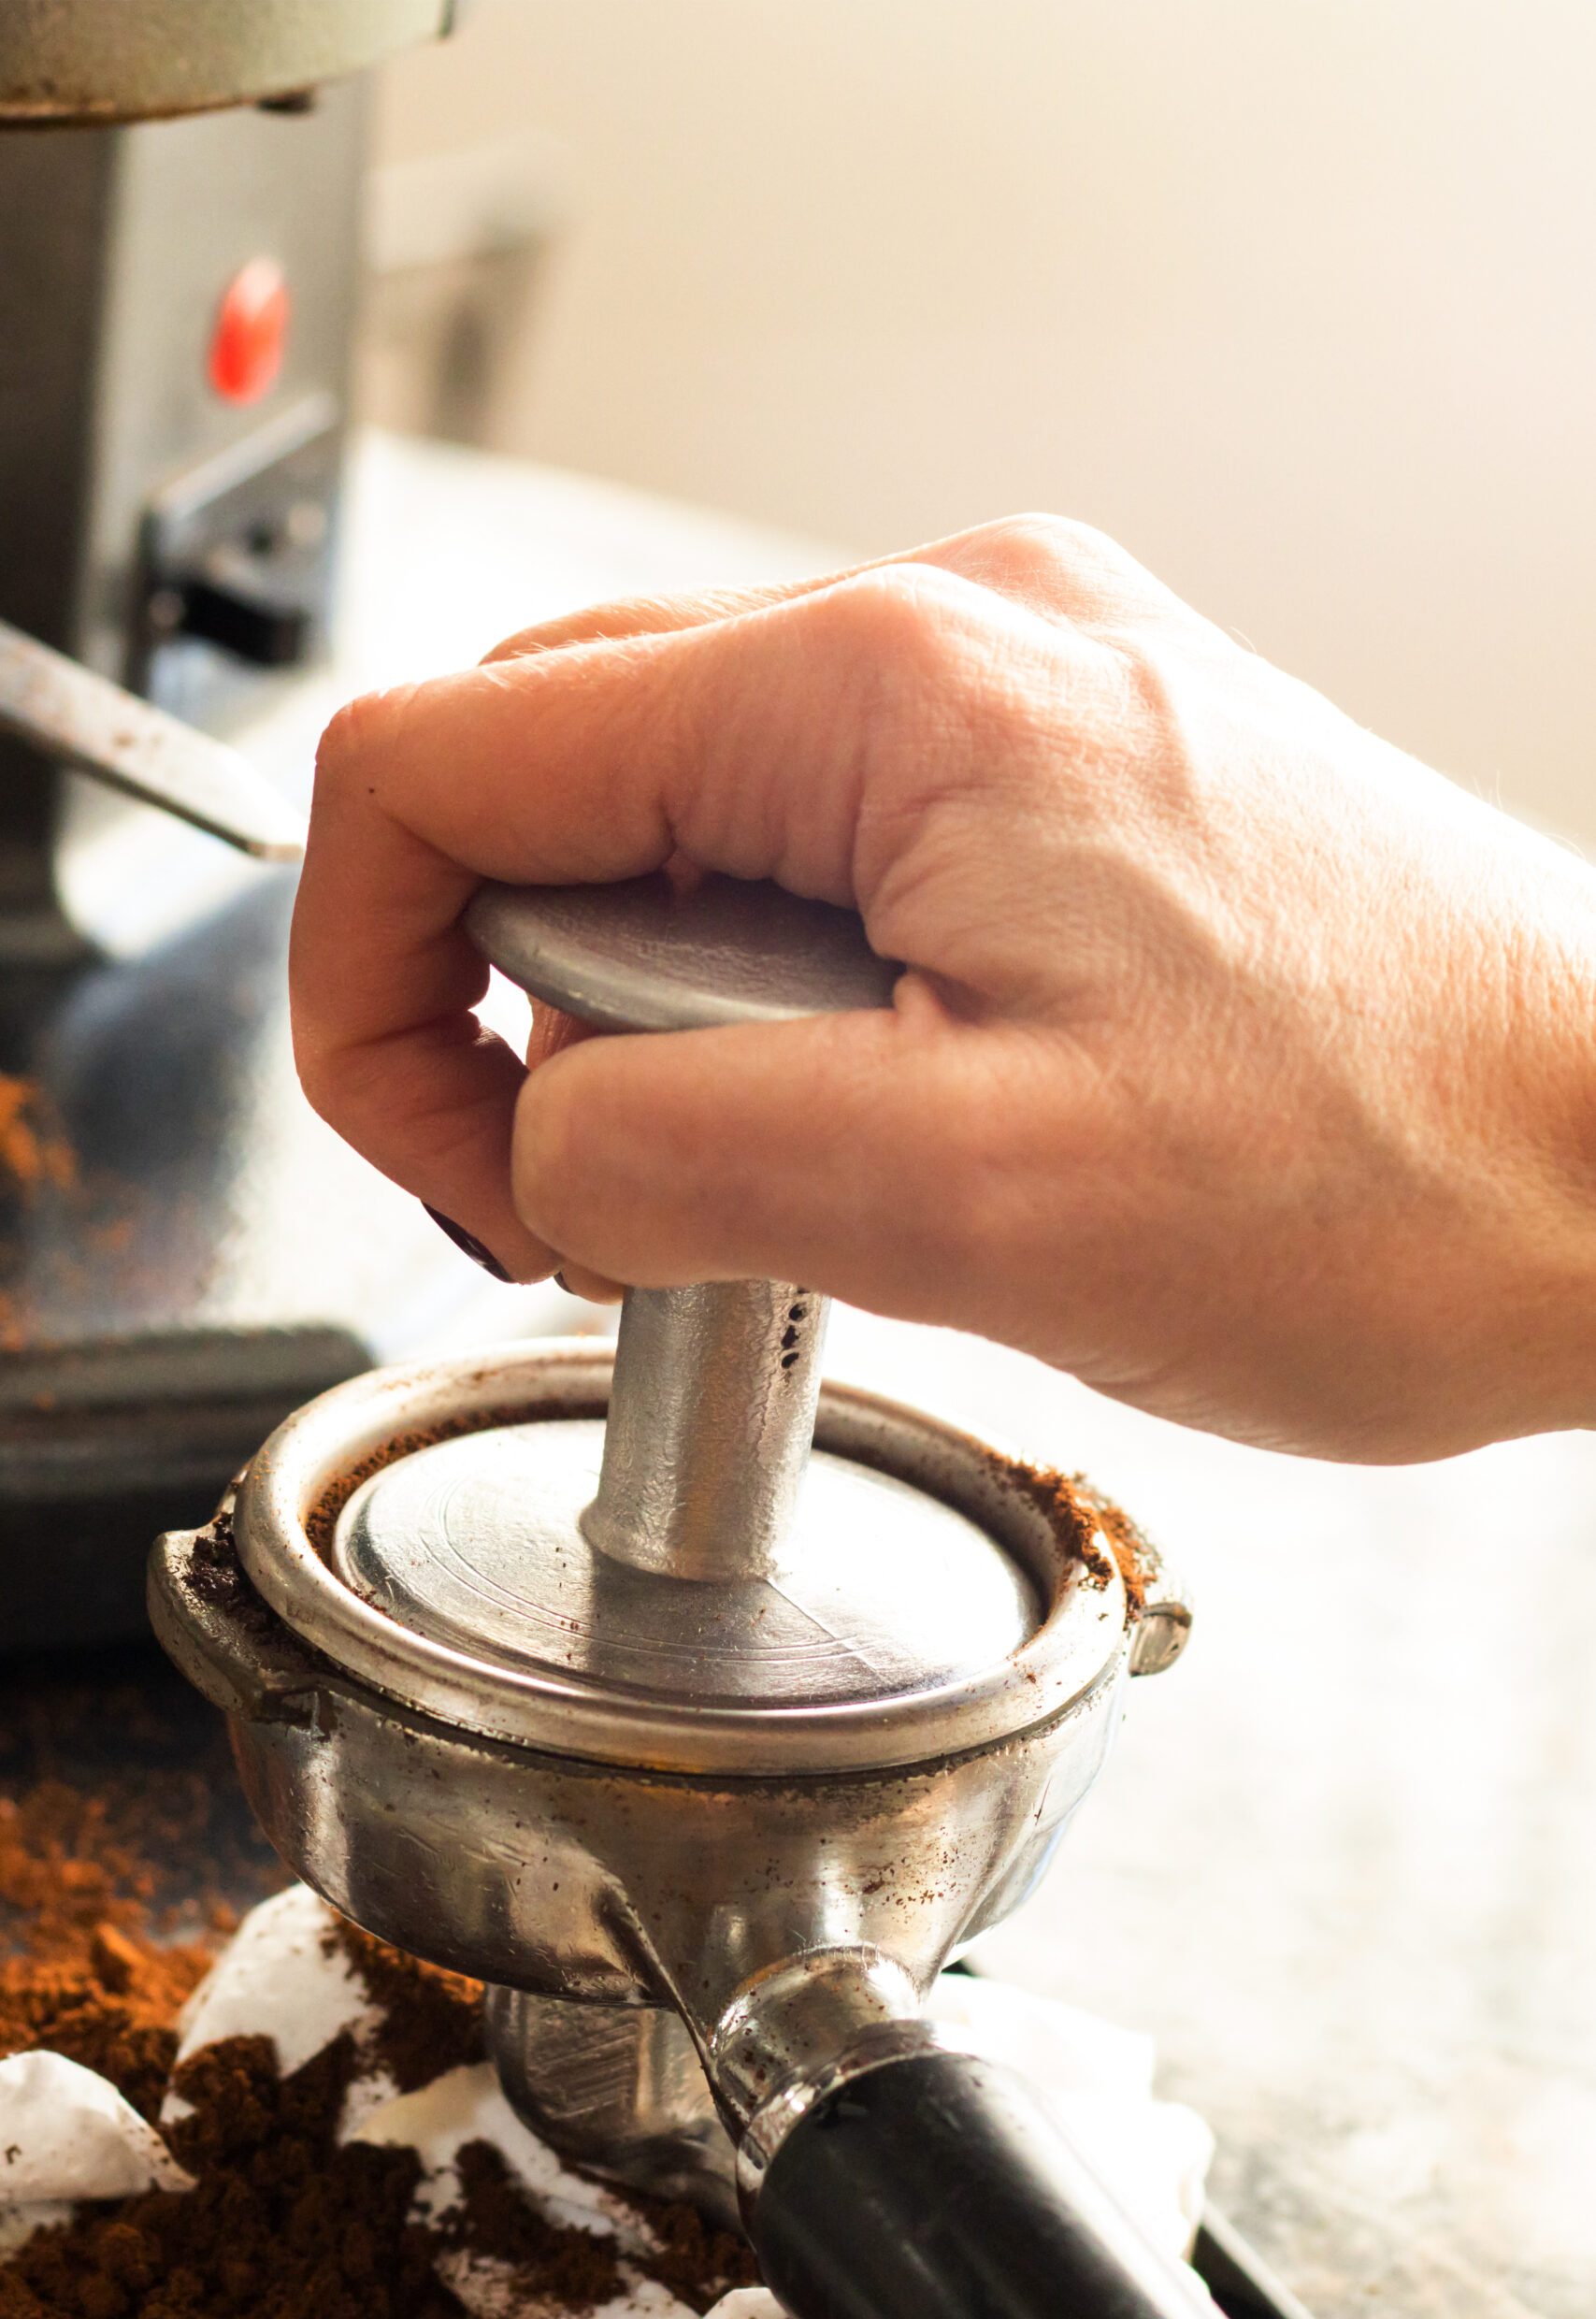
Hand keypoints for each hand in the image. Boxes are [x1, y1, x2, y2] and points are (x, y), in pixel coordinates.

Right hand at [294, 515, 1595, 1460]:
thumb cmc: (1404, 1172)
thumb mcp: (979, 1204)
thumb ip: (667, 1148)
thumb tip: (521, 1138)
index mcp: (884, 688)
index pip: (440, 757)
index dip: (366, 977)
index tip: (446, 1157)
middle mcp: (947, 638)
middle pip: (549, 779)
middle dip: (519, 1009)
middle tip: (625, 1196)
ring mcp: (1016, 700)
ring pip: (684, 833)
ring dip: (671, 1025)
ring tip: (816, 1174)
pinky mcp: (1069, 787)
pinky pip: (820, 864)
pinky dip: (787, 1008)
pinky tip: (890, 1118)